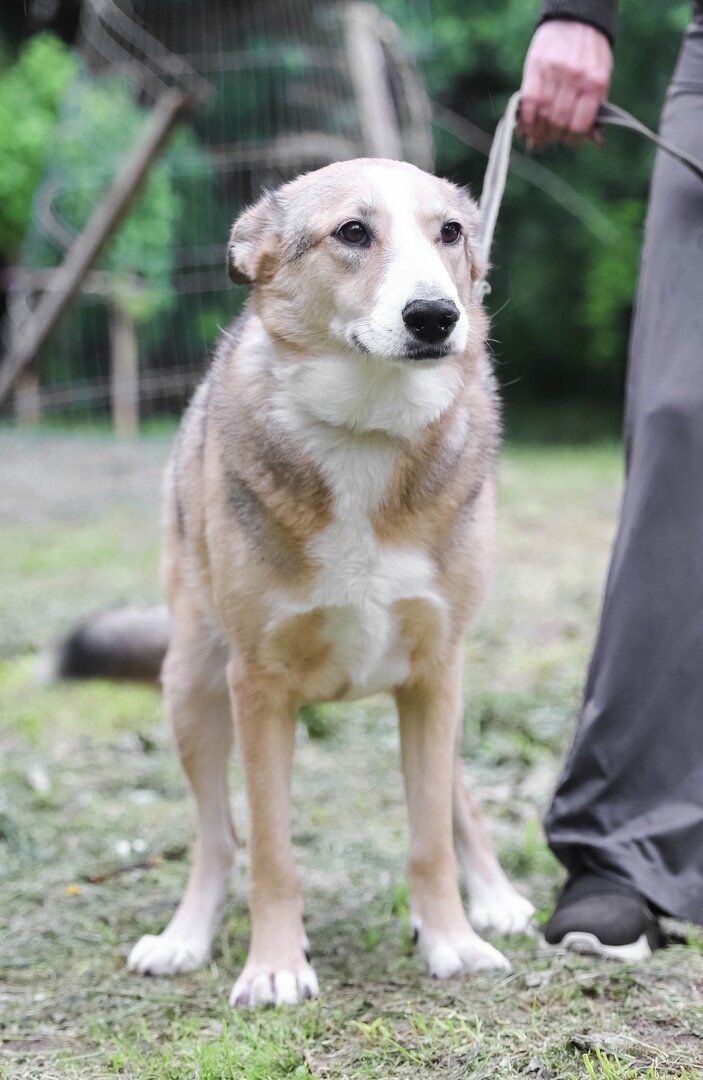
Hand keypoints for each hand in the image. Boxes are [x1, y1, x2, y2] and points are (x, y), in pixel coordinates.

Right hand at [519, 20, 612, 148]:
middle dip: (552, 135)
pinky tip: (525, 125)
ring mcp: (555, 73)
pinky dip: (525, 118)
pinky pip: (528, 101)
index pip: (579, 125)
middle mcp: (576, 79)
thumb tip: (596, 141)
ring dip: (537, 130)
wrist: (576, 19)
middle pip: (558, 122)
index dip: (571, 139)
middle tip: (549, 137)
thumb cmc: (590, 53)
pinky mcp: (536, 67)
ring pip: (542, 115)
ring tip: (536, 134)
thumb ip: (597, 108)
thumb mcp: (602, 78)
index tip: (566, 139)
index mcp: (595, 84)